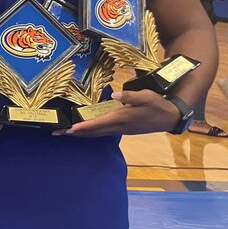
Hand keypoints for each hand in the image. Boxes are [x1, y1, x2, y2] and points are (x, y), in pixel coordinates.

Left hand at [65, 90, 180, 137]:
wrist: (169, 117)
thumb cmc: (156, 105)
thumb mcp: (145, 96)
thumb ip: (130, 96)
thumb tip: (116, 94)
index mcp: (121, 118)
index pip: (98, 123)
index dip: (83, 127)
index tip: (70, 129)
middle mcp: (118, 126)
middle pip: (93, 132)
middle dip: (75, 133)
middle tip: (58, 133)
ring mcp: (120, 130)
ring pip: (96, 133)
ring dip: (81, 134)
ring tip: (66, 133)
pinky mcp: (122, 129)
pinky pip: (102, 132)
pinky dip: (91, 132)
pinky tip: (85, 131)